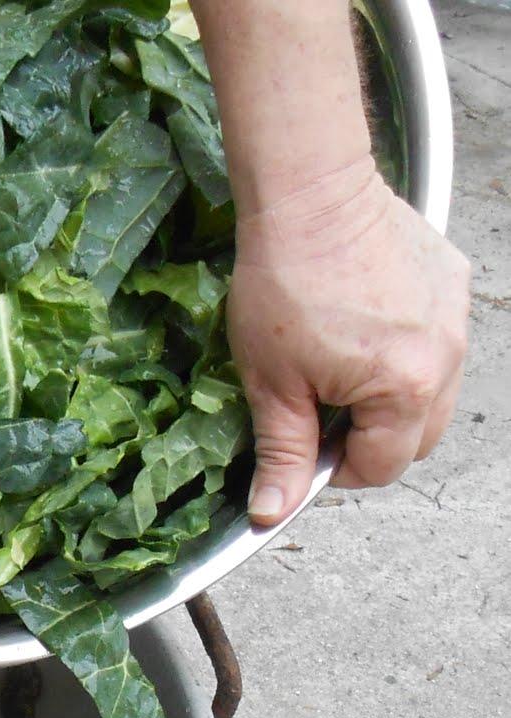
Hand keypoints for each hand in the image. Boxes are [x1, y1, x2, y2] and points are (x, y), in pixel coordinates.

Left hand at [226, 158, 468, 523]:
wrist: (309, 195)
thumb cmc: (285, 283)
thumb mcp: (272, 385)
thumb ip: (283, 453)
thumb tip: (272, 512)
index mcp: (406, 388)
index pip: (382, 467)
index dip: (337, 470)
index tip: (306, 447)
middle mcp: (447, 355)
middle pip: (418, 438)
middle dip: (370, 441)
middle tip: (320, 415)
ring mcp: (456, 317)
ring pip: (433, 394)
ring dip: (390, 401)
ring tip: (338, 372)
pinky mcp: (453, 284)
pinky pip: (437, 344)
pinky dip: (404, 355)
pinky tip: (360, 332)